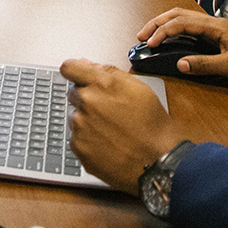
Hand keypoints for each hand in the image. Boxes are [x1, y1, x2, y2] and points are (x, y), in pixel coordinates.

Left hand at [61, 58, 183, 194]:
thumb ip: (109, 72)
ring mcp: (80, 126)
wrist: (158, 163)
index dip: (74, 71)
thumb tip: (86, 65)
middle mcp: (87, 102)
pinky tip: (108, 145)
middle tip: (109, 113)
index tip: (78, 78)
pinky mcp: (78, 147)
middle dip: (87, 100)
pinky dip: (88, 140)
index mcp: (102, 84)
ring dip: (88, 121)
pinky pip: (77, 138)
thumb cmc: (153, 127)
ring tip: (113, 132)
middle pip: (74, 94)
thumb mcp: (140, 89)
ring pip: (76, 117)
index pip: (69, 67)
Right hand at [136, 8, 227, 93]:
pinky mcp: (222, 37)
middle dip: (157, 22)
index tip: (148, 44)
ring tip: (151, 35)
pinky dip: (177, 30)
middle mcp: (216, 24)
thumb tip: (179, 63)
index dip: (162, 32)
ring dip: (166, 24)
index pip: (182, 22)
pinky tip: (173, 39)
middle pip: (180, 14)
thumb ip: (204, 65)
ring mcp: (219, 29)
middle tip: (140, 35)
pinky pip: (193, 28)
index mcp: (218, 27)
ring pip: (186, 19)